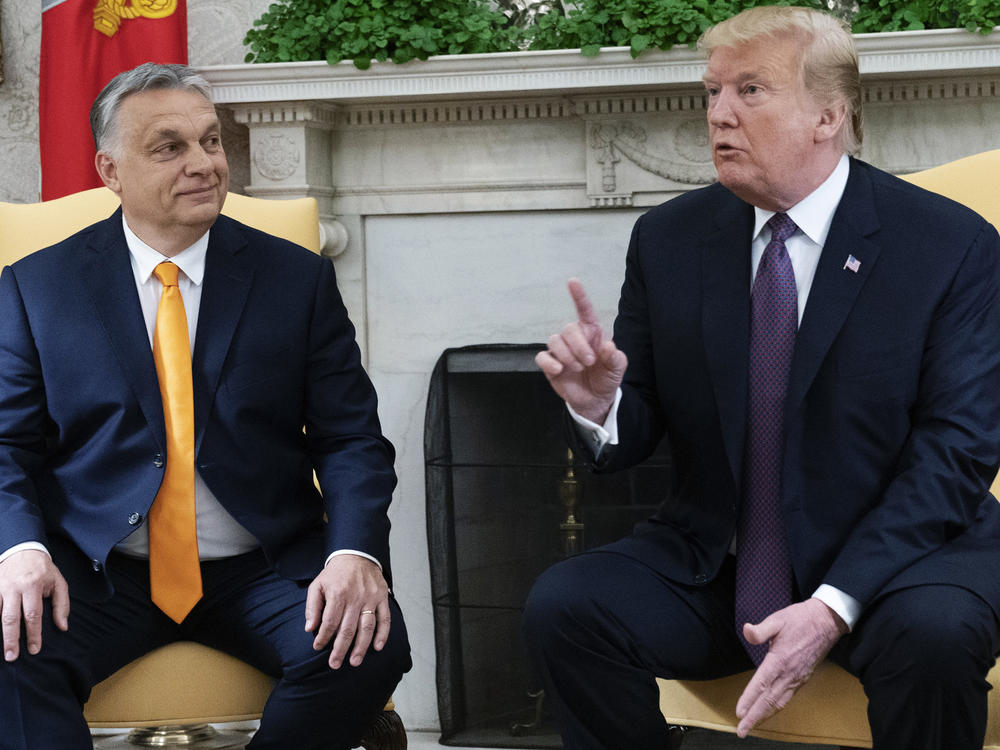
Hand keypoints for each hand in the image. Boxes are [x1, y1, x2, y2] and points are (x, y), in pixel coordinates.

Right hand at [0, 549, 69, 660]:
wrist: (22, 549)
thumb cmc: (43, 569)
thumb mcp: (58, 582)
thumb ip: (61, 605)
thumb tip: (63, 626)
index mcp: (33, 585)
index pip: (33, 615)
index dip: (33, 634)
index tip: (34, 649)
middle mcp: (14, 587)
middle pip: (10, 618)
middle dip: (11, 639)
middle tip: (12, 656)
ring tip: (3, 650)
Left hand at [304, 554, 389, 669]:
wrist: (357, 554)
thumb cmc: (335, 574)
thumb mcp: (317, 585)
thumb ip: (312, 606)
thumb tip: (309, 628)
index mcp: (338, 593)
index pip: (330, 622)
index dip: (323, 637)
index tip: (318, 648)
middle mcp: (356, 597)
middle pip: (348, 629)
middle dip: (340, 649)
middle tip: (334, 664)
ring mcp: (371, 598)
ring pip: (367, 627)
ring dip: (361, 647)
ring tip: (355, 662)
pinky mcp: (382, 598)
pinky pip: (385, 618)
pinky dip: (383, 634)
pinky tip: (377, 647)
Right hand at [535, 278, 627, 423]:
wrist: (595, 400)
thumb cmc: (606, 378)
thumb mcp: (617, 368)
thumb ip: (615, 357)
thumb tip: (607, 346)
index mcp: (592, 332)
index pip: (584, 310)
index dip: (578, 296)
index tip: (572, 281)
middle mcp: (575, 338)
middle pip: (568, 329)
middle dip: (578, 345)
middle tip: (589, 361)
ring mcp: (561, 351)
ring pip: (554, 340)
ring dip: (567, 355)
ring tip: (578, 368)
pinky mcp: (550, 364)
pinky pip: (542, 357)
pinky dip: (550, 363)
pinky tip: (560, 370)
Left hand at [735, 598, 847, 737]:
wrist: (827, 622)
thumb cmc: (800, 619)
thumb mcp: (777, 619)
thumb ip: (761, 629)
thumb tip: (746, 631)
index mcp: (780, 659)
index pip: (761, 684)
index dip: (749, 699)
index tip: (739, 713)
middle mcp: (789, 673)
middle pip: (769, 700)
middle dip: (755, 717)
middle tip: (742, 731)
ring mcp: (797, 678)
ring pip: (779, 702)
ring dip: (764, 716)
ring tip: (752, 726)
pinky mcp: (803, 678)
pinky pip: (787, 698)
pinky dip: (776, 708)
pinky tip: (769, 712)